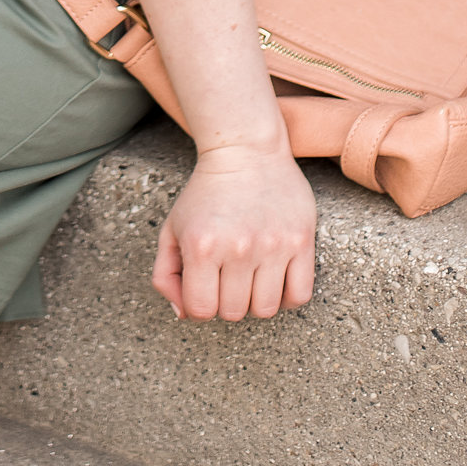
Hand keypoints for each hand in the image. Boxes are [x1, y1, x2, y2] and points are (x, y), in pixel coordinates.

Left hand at [154, 139, 316, 320]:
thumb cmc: (205, 194)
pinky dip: (286, 297)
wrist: (245, 151)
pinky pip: (299, 296)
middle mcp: (238, 247)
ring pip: (266, 309)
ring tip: (250, 277)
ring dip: (256, 301)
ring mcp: (272, 245)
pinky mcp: (301, 241)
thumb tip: (182, 314)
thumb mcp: (172, 228)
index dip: (199, 305)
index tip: (204, 286)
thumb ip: (165, 274)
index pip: (201, 310)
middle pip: (234, 313)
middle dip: (227, 302)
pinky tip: (274, 278)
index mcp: (201, 245)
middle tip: (227, 278)